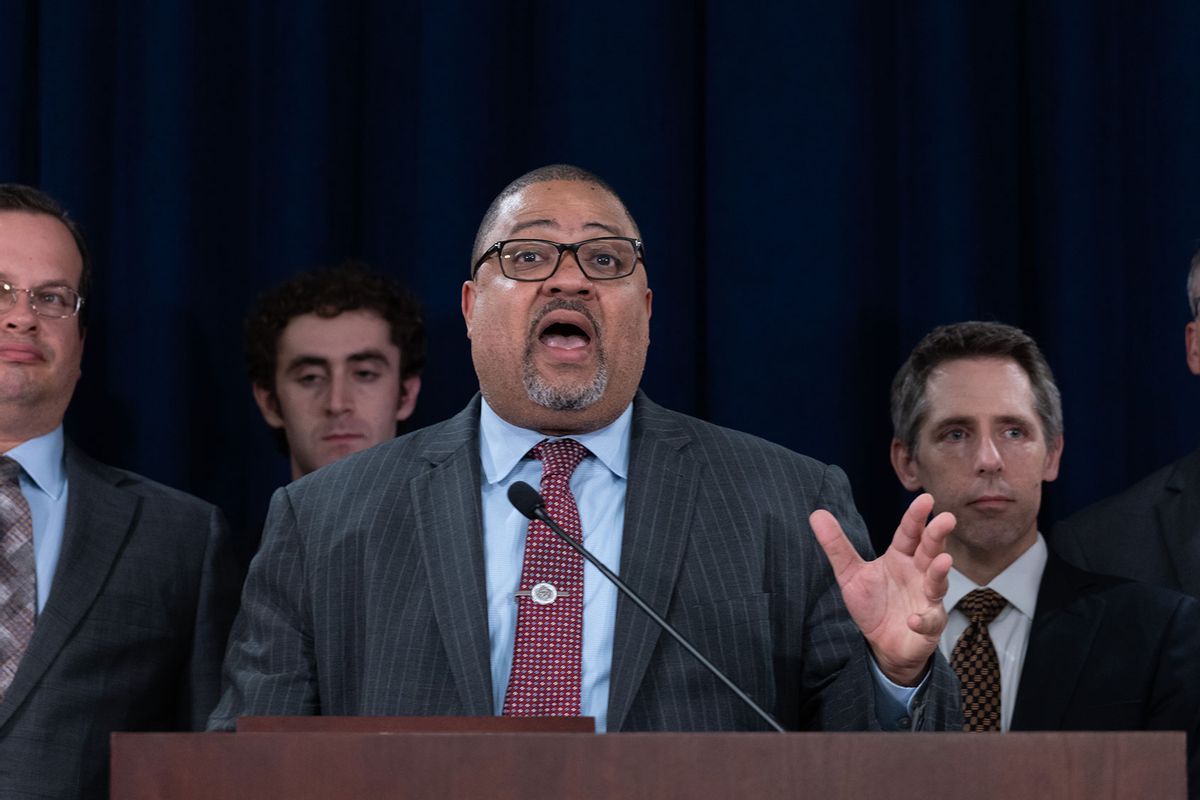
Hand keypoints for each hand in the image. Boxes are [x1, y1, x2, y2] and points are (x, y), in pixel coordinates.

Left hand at [810, 493, 953, 685]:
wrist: (882, 643)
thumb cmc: (873, 604)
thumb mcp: (850, 574)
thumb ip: (836, 546)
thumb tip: (816, 513)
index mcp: (901, 557)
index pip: (909, 533)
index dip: (916, 517)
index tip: (925, 499)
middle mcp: (918, 573)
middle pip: (930, 550)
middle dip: (937, 535)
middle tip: (945, 519)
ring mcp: (927, 598)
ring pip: (937, 582)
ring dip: (940, 573)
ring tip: (943, 561)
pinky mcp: (928, 625)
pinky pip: (929, 620)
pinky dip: (924, 619)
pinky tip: (914, 619)